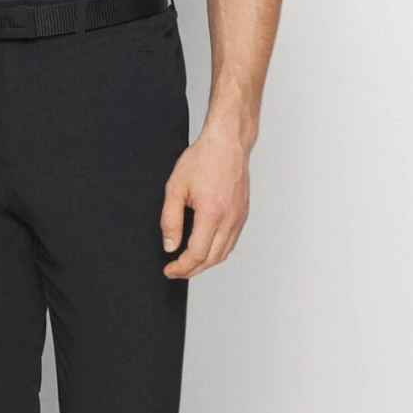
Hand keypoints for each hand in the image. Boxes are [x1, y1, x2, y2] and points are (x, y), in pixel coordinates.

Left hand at [160, 125, 250, 277]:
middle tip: (176, 270)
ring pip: (224, 253)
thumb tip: (170, 245)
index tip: (170, 269)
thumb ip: (170, 220)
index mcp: (212, 213)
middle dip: (192, 270)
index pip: (197, 254)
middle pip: (211, 259)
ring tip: (188, 263)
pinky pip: (231, 241)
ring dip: (205, 263)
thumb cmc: (203, 159)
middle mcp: (229, 219)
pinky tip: (205, 248)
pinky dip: (217, 251)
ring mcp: (239, 217)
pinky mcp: (243, 214)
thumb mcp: (176, 188)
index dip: (181, 267)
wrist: (227, 142)